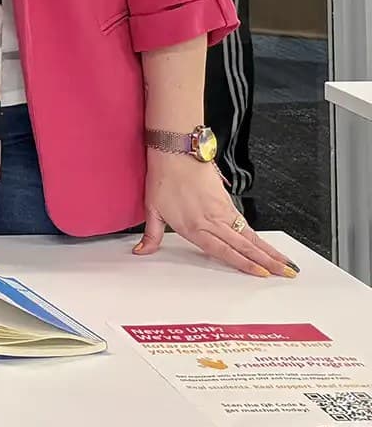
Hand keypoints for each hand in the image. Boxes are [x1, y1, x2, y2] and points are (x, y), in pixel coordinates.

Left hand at [137, 150, 295, 277]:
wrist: (176, 152)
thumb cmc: (163, 178)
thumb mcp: (152, 209)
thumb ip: (152, 236)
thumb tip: (142, 251)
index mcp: (194, 227)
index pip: (224, 251)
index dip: (244, 264)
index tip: (261, 274)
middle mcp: (212, 221)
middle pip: (245, 245)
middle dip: (268, 261)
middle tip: (285, 273)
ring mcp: (222, 211)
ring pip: (250, 236)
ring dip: (269, 250)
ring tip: (285, 264)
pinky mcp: (227, 201)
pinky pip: (245, 223)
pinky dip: (258, 236)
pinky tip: (267, 246)